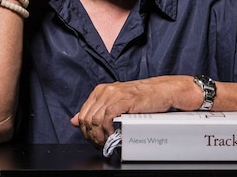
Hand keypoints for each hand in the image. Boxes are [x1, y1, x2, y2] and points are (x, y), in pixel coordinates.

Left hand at [70, 76, 197, 148]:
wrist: (162, 91)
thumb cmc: (142, 98)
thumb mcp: (115, 102)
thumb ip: (95, 111)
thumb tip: (74, 120)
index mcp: (100, 91)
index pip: (82, 114)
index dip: (85, 132)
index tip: (94, 141)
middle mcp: (104, 91)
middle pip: (86, 119)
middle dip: (91, 137)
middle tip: (100, 145)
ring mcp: (113, 94)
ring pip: (94, 120)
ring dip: (98, 136)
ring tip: (106, 143)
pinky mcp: (123, 100)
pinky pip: (106, 118)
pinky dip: (106, 130)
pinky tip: (112, 135)